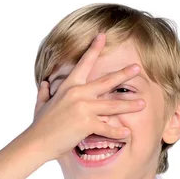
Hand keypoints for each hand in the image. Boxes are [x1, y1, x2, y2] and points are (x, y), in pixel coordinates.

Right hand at [27, 32, 145, 159]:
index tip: (103, 36)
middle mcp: (78, 94)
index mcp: (69, 86)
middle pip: (106, 81)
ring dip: (129, 105)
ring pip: (113, 105)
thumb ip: (45, 92)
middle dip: (124, 74)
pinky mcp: (86, 123)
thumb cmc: (40, 125)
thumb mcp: (41, 104)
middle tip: (137, 68)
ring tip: (143, 103)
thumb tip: (44, 83)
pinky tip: (127, 133)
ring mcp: (83, 108)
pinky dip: (118, 132)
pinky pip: (107, 127)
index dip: (94, 48)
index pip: (84, 63)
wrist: (37, 142)